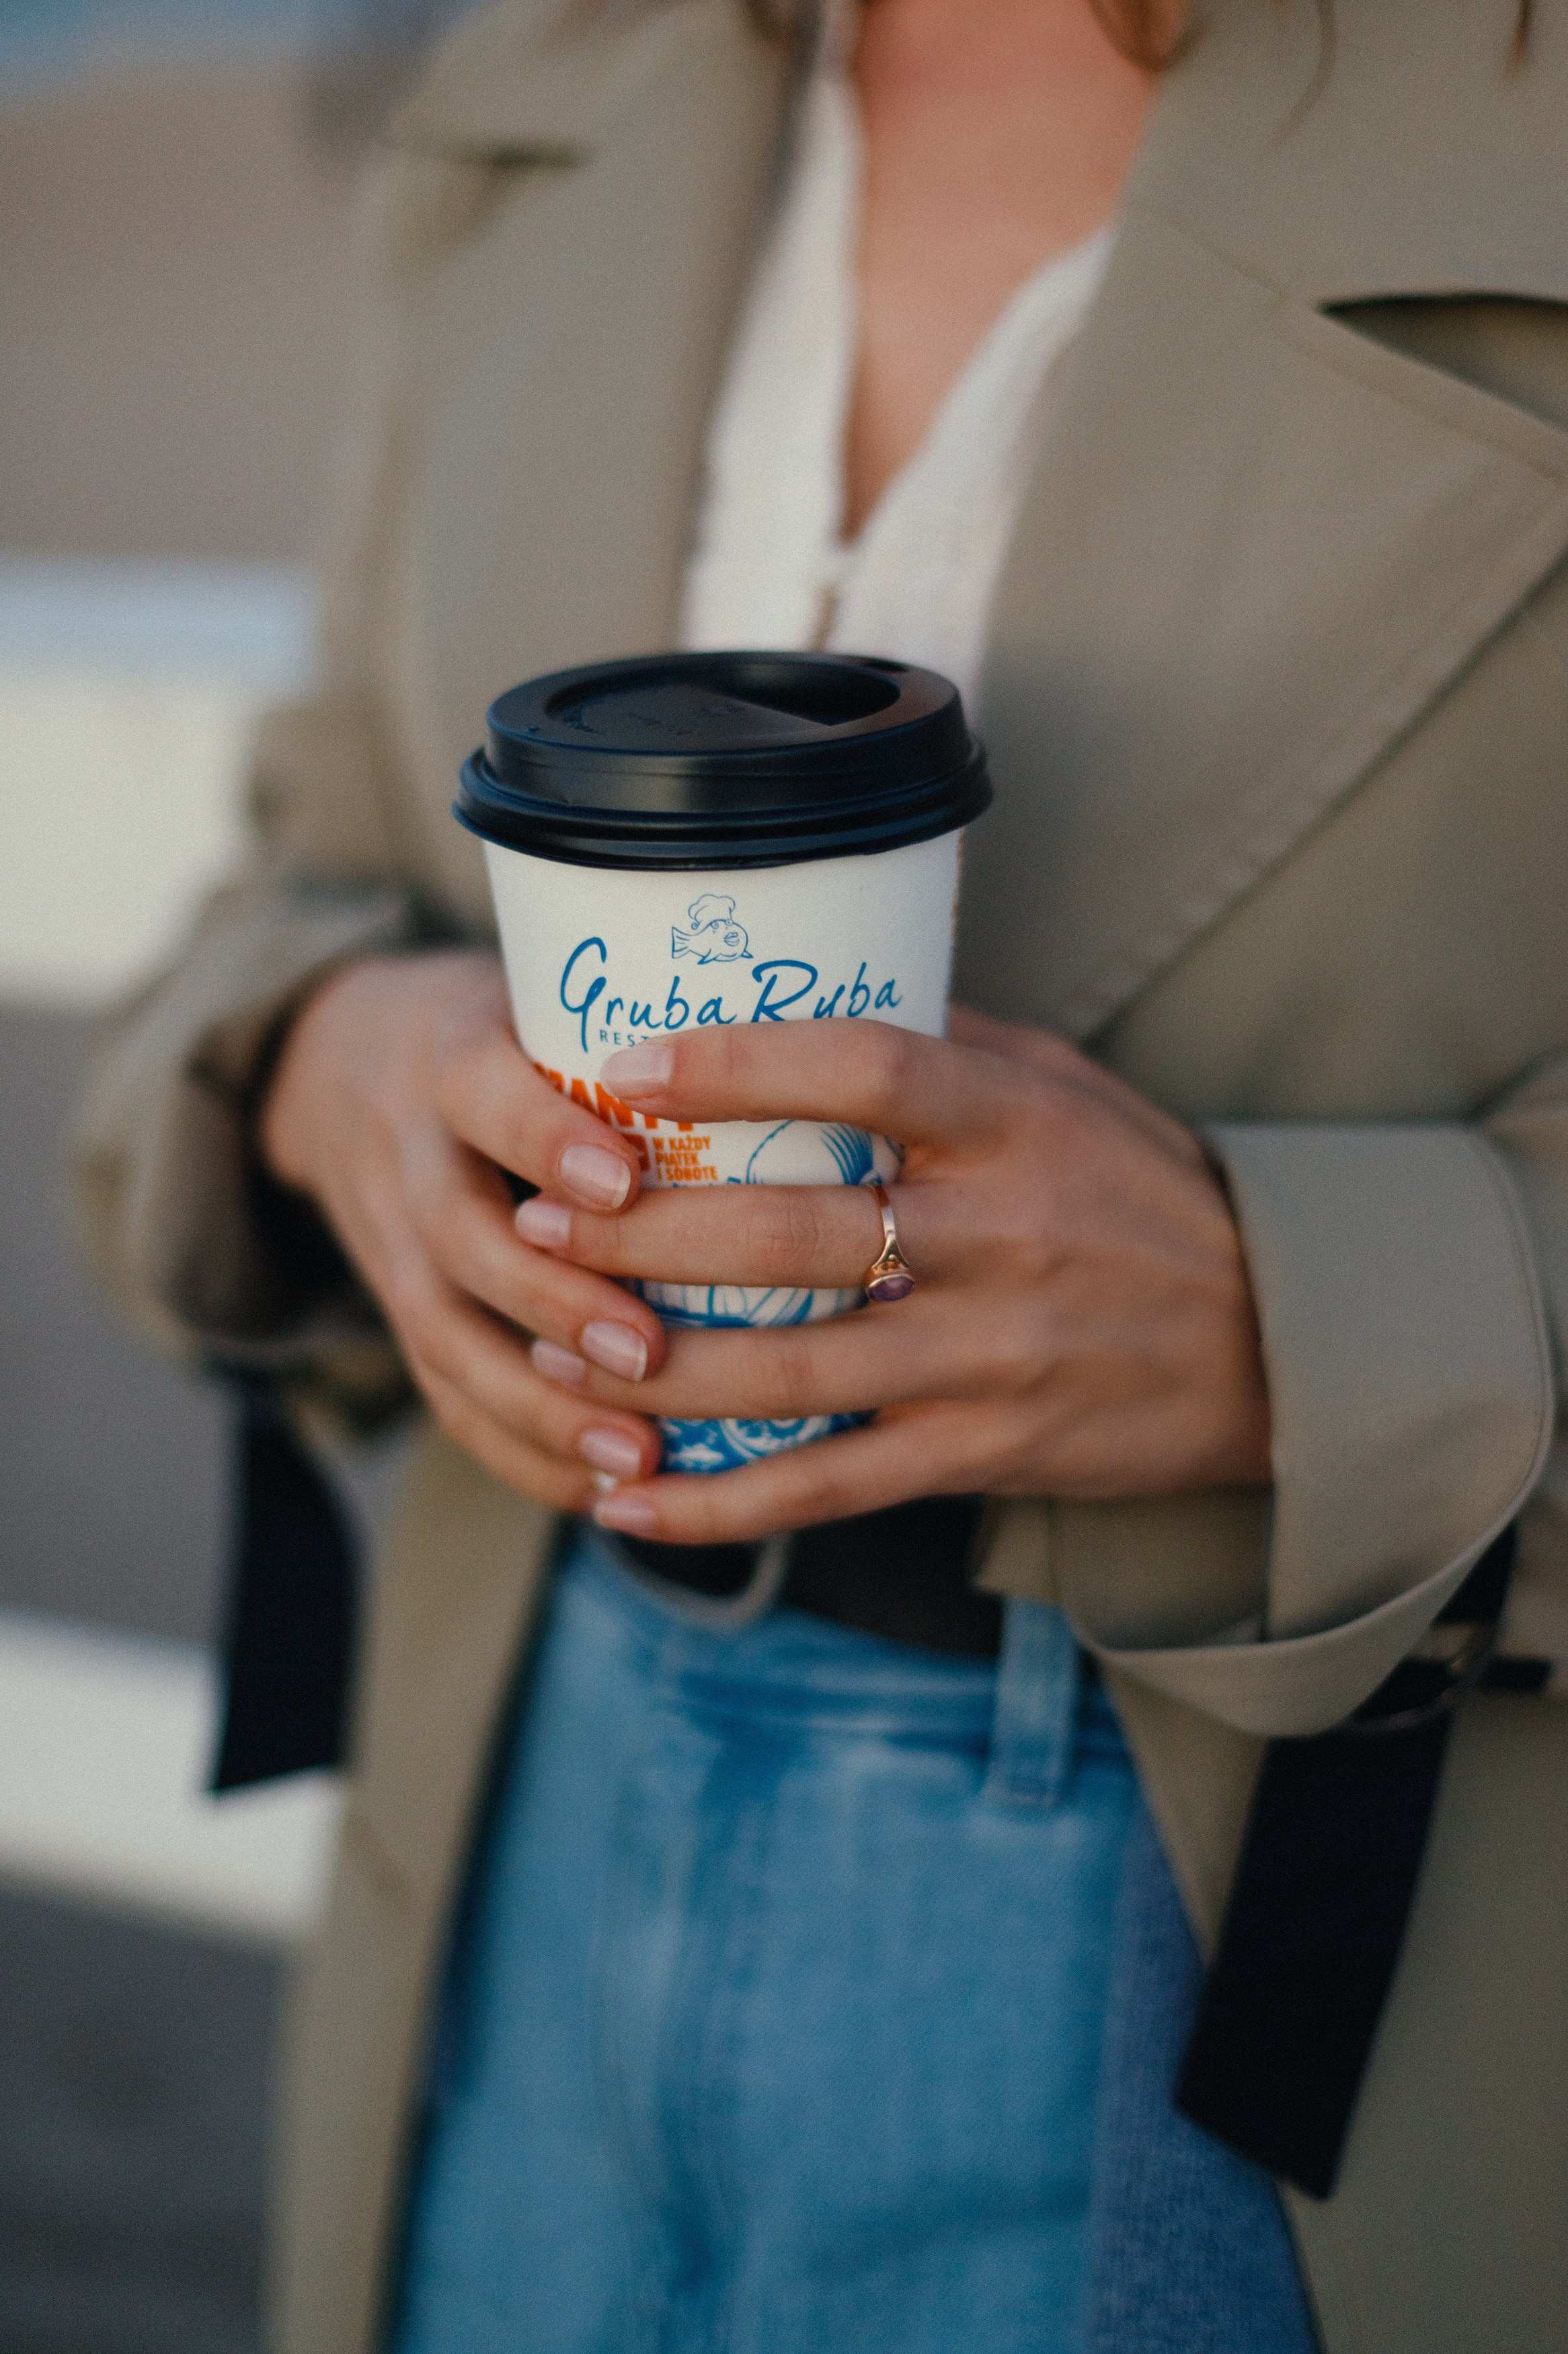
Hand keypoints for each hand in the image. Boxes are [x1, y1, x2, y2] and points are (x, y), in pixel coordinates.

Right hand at [260, 951, 670, 1508]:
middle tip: (649, 1352)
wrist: (340, 1063)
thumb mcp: (545, 993)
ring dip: (541, 1405)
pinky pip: (445, 1396)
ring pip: (443, 1336)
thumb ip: (652, 1022)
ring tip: (638, 1456)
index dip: (543, 1140)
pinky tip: (603, 1493)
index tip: (624, 1181)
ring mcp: (391, 1242)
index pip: (481, 1094)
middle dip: (554, 1303)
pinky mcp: (399, 1311)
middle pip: (458, 1238)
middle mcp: (410, 1153)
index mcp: (452, 1054)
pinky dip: (520, 1450)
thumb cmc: (506, 1027)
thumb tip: (838, 1055)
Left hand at [519, 1007, 1271, 1542]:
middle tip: (533, 1224)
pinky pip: (834, 1485)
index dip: (734, 1062)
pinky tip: (625, 1500)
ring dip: (657, 1371)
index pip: (863, 1068)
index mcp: (1016, 1123)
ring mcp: (995, 1353)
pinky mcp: (988, 1450)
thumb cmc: (1143, 1195)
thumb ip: (943, 1050)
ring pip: (796, 1371)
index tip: (620, 1064)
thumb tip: (801, 996)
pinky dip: (722, 1507)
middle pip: (794, 1229)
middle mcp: (1004, 1235)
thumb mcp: (1066, 1090)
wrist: (1273, 1344)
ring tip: (550, 1355)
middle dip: (644, 1233)